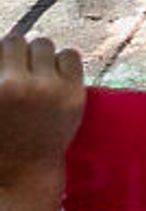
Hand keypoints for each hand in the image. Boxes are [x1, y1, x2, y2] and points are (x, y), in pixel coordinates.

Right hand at [0, 35, 85, 188]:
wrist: (23, 170)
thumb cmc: (0, 137)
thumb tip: (3, 51)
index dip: (0, 57)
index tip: (4, 67)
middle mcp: (14, 85)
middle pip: (16, 41)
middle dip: (14, 52)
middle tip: (16, 68)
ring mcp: (47, 89)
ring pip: (44, 44)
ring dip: (38, 55)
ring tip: (34, 73)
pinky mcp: (73, 93)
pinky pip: (70, 55)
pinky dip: (62, 62)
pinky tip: (54, 77)